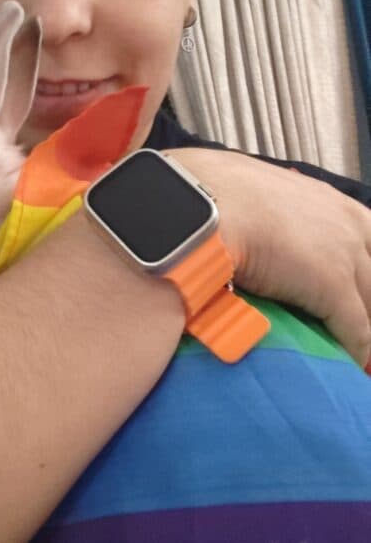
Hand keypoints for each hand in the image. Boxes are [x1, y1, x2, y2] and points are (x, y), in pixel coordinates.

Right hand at [166, 148, 370, 368]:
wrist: (206, 203)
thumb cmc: (214, 193)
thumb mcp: (254, 193)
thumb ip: (269, 212)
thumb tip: (252, 222)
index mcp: (332, 202)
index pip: (370, 240)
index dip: (364, 271)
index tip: (357, 291)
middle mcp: (349, 225)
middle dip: (366, 301)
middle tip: (356, 320)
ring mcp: (346, 256)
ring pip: (370, 304)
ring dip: (362, 326)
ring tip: (352, 354)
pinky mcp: (333, 289)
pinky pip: (357, 331)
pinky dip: (356, 351)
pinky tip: (350, 366)